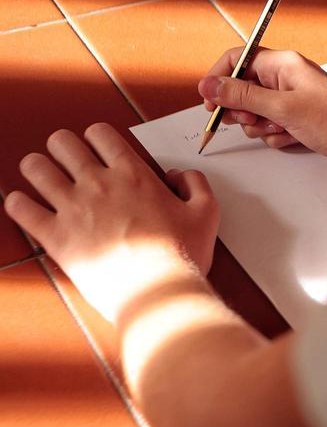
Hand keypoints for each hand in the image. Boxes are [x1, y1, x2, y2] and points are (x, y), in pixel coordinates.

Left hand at [3, 124, 218, 321]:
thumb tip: (178, 175)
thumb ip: (195, 183)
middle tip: (67, 160)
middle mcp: (99, 185)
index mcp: (133, 175)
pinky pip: (19, 209)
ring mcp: (73, 209)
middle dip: (62, 147)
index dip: (95, 137)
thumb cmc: (182, 256)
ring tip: (42, 178)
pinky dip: (17, 203)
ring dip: (36, 168)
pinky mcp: (56, 237)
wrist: (161, 292)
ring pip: (35, 168)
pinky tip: (25, 206)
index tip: (96, 148)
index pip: (100, 134)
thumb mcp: (207, 212)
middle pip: (61, 143)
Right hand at [198, 48, 326, 173]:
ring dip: (262, 126)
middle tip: (254, 120)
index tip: (210, 101)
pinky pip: (271, 127)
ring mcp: (293, 99)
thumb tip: (209, 85)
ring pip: (255, 112)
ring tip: (282, 129)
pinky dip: (277, 136)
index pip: (237, 59)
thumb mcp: (282, 108)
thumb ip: (242, 96)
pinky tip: (294, 138)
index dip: (219, 79)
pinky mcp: (299, 118)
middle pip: (242, 88)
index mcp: (283, 63)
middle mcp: (287, 77)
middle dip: (243, 109)